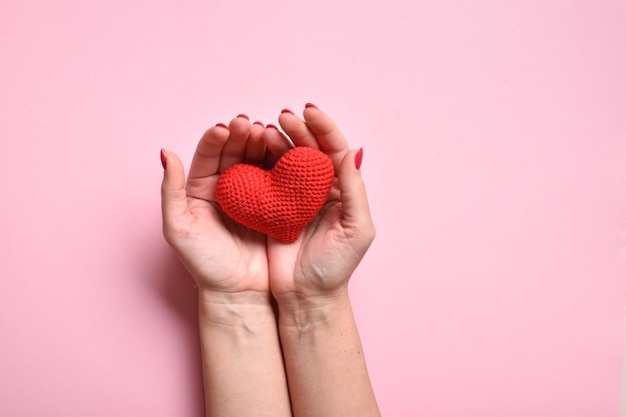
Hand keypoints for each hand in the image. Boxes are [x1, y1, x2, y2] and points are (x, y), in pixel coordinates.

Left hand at [160, 116, 269, 293]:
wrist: (238, 293)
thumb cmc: (204, 265)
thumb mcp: (178, 229)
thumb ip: (170, 192)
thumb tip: (166, 154)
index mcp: (201, 188)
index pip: (208, 154)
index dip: (216, 138)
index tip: (226, 127)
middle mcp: (226, 187)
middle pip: (234, 152)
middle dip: (241, 136)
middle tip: (250, 124)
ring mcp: (252, 194)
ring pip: (256, 160)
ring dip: (262, 144)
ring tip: (268, 132)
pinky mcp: (273, 205)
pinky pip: (276, 178)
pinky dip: (280, 163)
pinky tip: (286, 152)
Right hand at [265, 105, 375, 305]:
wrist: (306, 297)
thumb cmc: (335, 268)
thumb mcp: (357, 229)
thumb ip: (354, 190)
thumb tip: (353, 151)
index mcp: (340, 189)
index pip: (334, 150)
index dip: (323, 128)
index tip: (309, 112)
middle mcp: (316, 189)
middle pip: (308, 149)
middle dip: (297, 129)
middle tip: (283, 117)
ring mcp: (292, 197)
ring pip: (284, 159)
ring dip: (276, 141)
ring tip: (266, 129)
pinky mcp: (270, 207)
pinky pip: (264, 178)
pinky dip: (258, 162)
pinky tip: (252, 150)